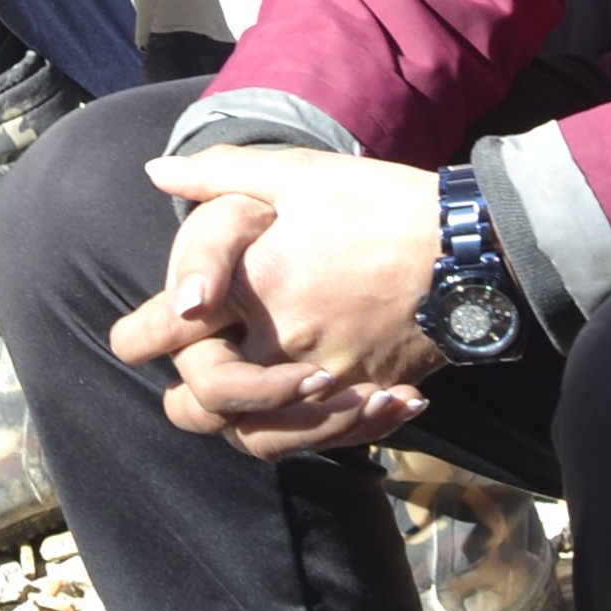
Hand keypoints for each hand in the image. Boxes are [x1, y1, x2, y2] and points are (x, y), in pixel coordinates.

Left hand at [107, 150, 455, 461]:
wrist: (470, 245)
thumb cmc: (380, 203)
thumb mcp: (297, 174)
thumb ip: (218, 175)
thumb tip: (156, 172)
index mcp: (253, 284)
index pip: (166, 329)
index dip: (140, 336)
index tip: (145, 333)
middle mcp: (282, 340)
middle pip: (203, 400)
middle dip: (186, 395)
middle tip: (193, 374)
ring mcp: (326, 375)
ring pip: (257, 434)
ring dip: (241, 424)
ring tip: (243, 400)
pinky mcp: (367, 394)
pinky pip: (320, 437)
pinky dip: (308, 431)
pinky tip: (309, 406)